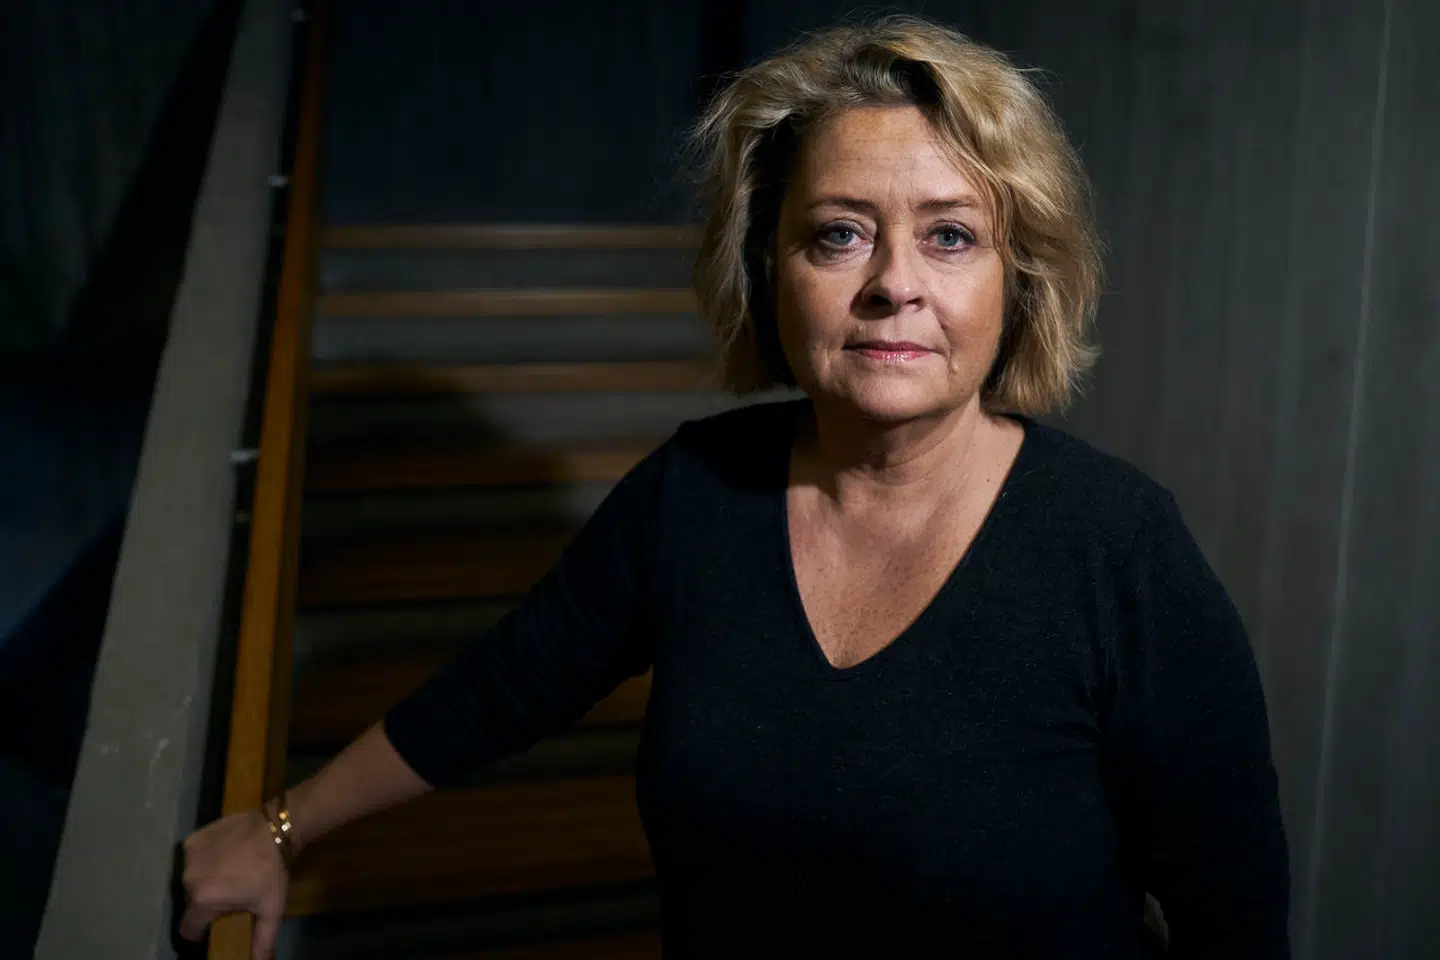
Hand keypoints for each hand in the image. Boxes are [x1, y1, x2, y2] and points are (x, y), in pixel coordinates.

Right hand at [179, 809, 289, 959]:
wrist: (277, 828)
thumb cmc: (273, 872)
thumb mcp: (270, 910)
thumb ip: (263, 941)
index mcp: (203, 900)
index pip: (188, 928)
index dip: (199, 931)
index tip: (213, 924)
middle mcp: (188, 880)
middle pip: (191, 901)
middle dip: (207, 901)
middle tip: (230, 892)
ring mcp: (188, 856)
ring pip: (191, 878)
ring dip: (204, 878)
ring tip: (228, 871)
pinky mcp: (193, 838)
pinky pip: (192, 857)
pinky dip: (204, 859)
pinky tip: (224, 854)